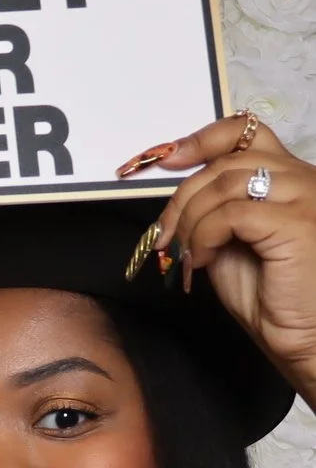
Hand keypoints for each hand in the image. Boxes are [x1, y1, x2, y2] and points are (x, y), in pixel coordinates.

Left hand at [130, 115, 315, 393]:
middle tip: (166, 235)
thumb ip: (218, 208)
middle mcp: (306, 179)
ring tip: (187, 253)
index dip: (202, 139)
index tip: (165, 159)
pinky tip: (204, 260)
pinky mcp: (297, 224)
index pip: (248, 132)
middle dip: (182, 196)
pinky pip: (231, 214)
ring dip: (190, 220)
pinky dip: (205, 236)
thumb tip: (177, 194)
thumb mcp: (235, 240)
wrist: (306, 335)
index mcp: (293, 177)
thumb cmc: (272, 294)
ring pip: (224, 184)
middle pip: (225, 162)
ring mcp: (306, 198)